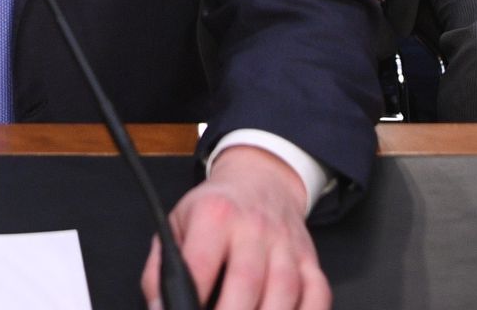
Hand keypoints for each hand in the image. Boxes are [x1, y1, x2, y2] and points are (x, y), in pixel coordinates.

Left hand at [146, 146, 328, 309]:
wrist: (260, 178)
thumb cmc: (215, 208)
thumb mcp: (177, 223)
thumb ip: (160, 268)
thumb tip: (159, 307)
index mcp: (215, 215)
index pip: (201, 263)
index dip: (191, 298)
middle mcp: (254, 228)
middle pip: (246, 281)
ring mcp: (285, 245)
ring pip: (284, 291)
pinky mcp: (309, 260)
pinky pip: (317, 294)